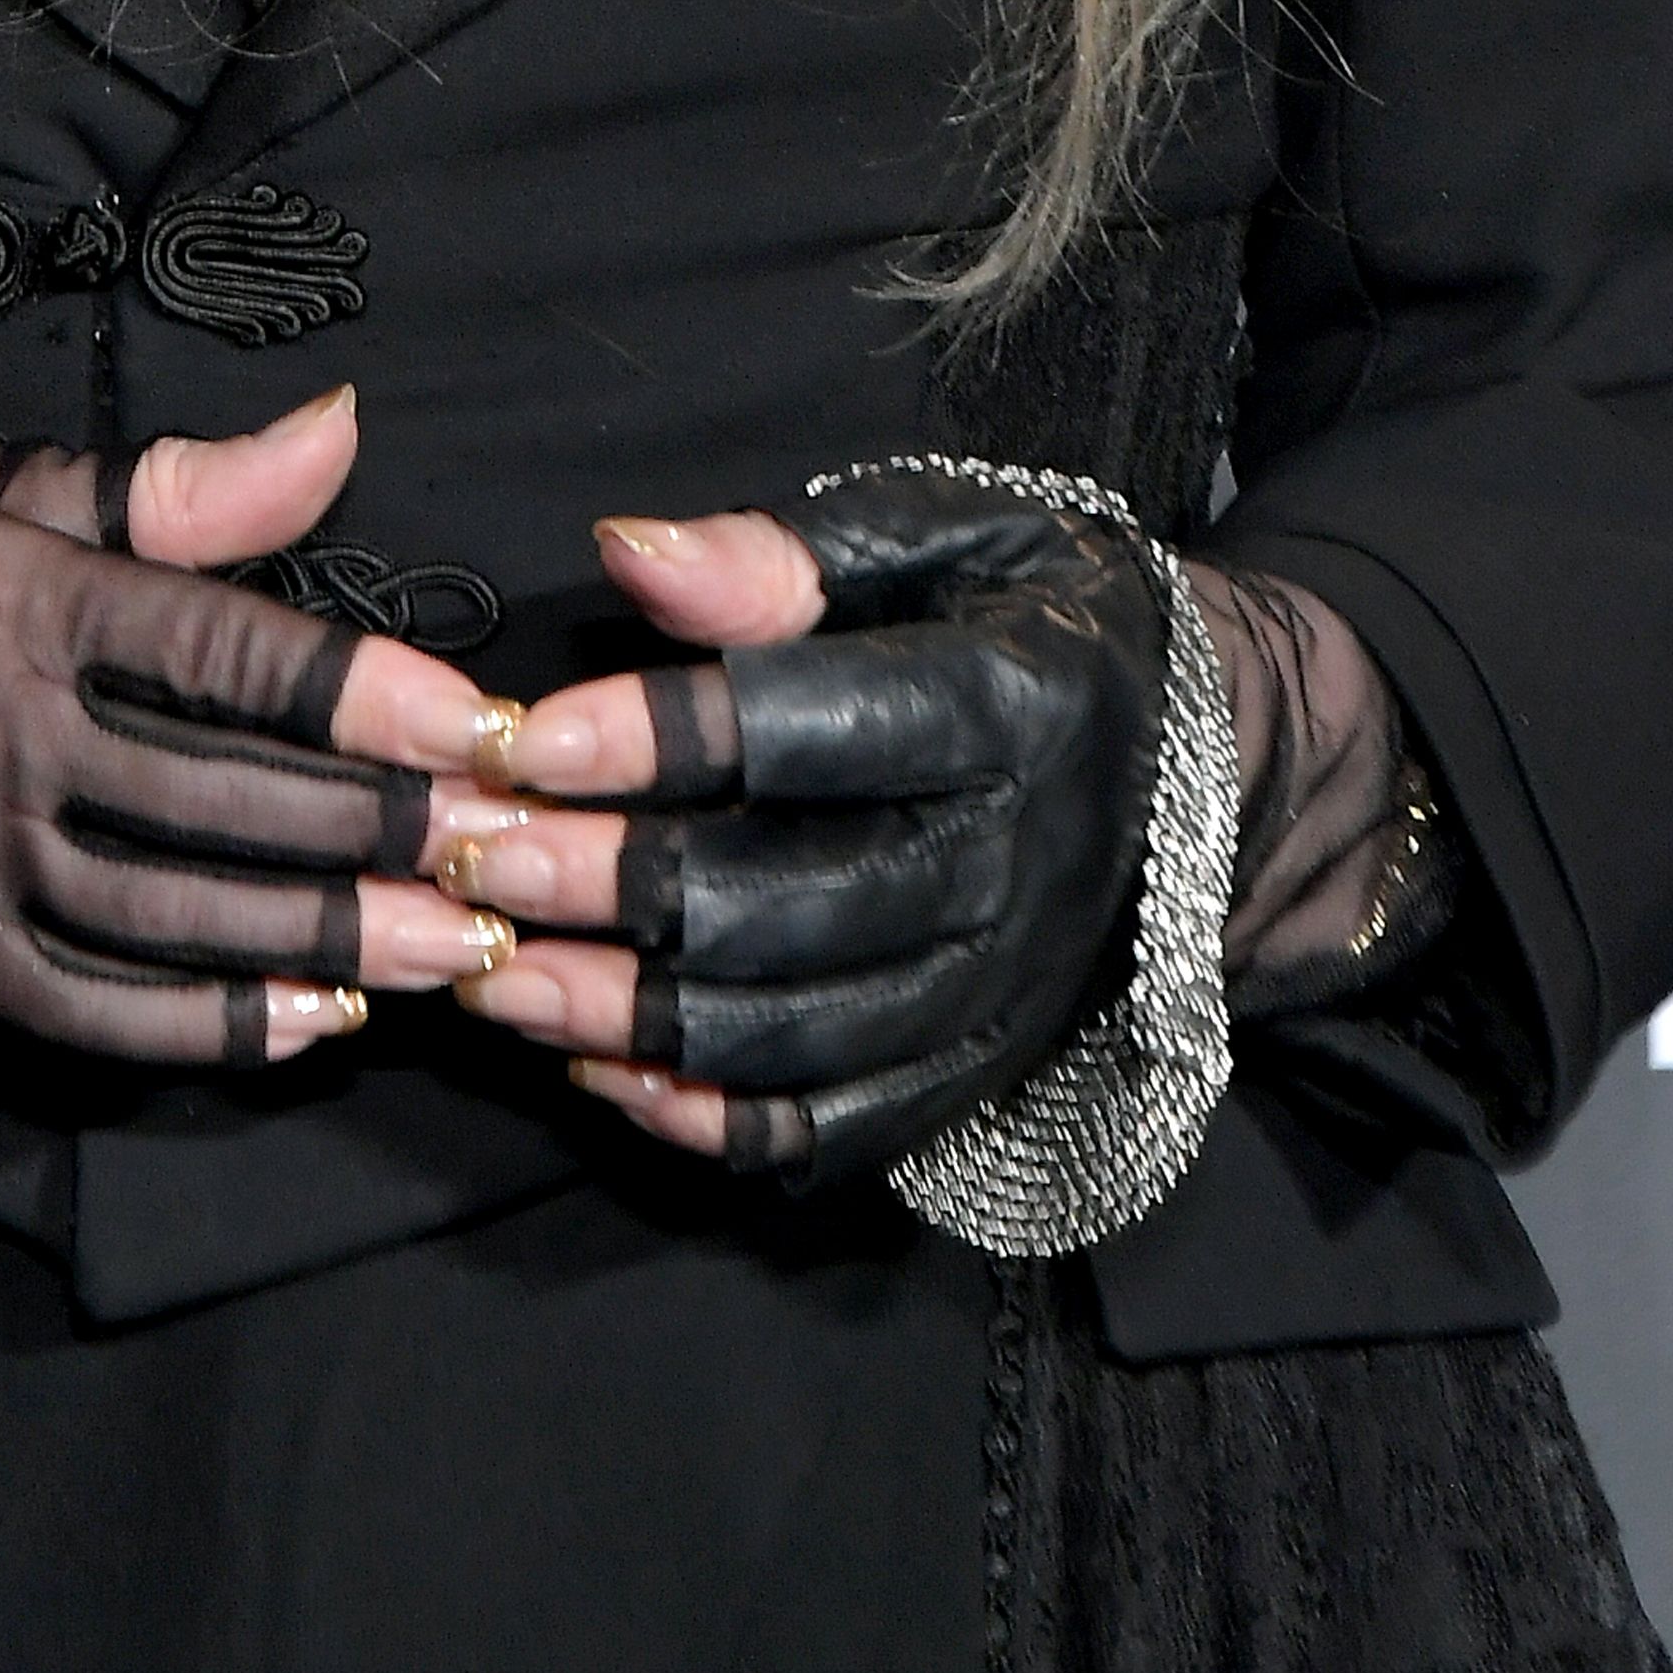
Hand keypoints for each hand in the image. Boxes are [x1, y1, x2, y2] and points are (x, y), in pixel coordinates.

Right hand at [0, 387, 520, 1071]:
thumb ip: (166, 490)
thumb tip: (335, 437)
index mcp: (3, 593)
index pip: (220, 650)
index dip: (364, 693)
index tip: (479, 722)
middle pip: (225, 797)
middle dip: (386, 833)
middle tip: (515, 851)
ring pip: (181, 916)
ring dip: (336, 940)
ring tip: (462, 948)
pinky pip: (98, 1010)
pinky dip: (216, 1025)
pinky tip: (319, 1018)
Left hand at [435, 466, 1163, 1178]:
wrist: (1204, 765)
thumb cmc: (1030, 618)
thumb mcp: (943, 539)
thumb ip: (781, 557)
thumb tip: (625, 553)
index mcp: (1009, 708)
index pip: (816, 733)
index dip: (660, 739)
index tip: (522, 737)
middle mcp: (1011, 867)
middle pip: (788, 902)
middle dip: (611, 889)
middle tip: (468, 860)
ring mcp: (992, 991)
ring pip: (792, 1036)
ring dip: (627, 1016)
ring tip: (490, 971)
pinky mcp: (971, 1072)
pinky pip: (828, 1133)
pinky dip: (705, 1120)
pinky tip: (597, 1070)